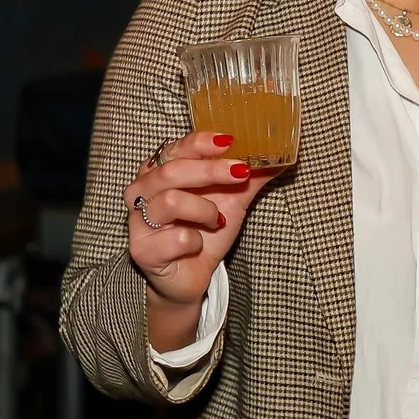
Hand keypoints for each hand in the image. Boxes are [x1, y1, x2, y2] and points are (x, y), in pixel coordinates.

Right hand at [129, 132, 271, 351]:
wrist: (193, 276)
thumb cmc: (206, 231)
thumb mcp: (232, 200)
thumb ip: (250, 177)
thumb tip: (280, 156)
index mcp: (160, 171)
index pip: (176, 148)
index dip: (201, 143)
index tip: (229, 142)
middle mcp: (142, 191)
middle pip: (172, 170)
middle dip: (210, 171)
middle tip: (241, 173)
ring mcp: (138, 220)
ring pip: (170, 201)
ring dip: (205, 210)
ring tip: (217, 221)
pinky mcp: (142, 249)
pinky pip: (175, 238)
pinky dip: (195, 241)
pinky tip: (197, 244)